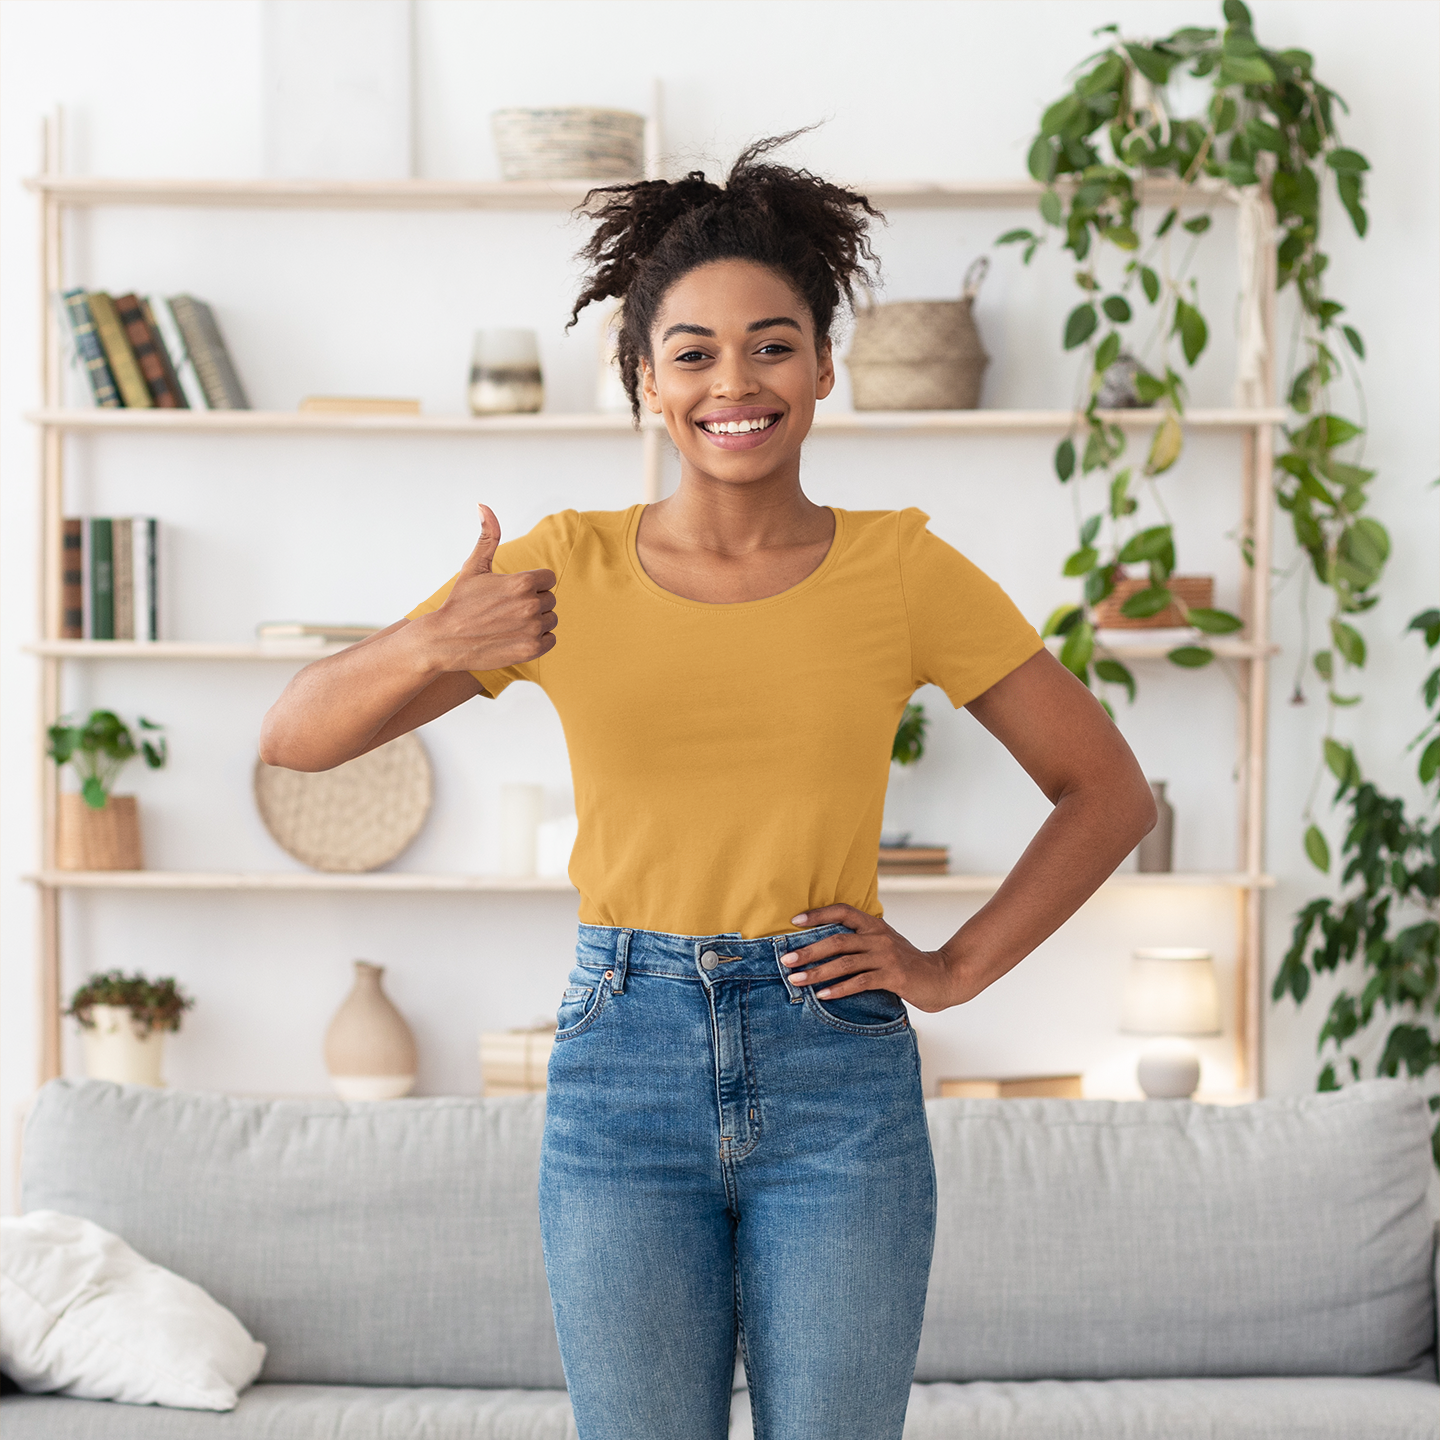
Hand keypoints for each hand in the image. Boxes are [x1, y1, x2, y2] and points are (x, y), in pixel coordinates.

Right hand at [416, 504, 557, 673]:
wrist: (445, 640)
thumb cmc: (460, 602)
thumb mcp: (474, 566)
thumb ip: (488, 536)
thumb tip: (483, 505)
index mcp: (522, 582)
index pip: (548, 578)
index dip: (533, 584)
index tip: (513, 591)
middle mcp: (530, 605)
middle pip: (549, 599)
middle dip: (533, 602)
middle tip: (507, 609)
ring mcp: (532, 629)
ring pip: (550, 620)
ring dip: (536, 621)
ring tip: (510, 623)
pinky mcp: (531, 649)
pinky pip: (550, 640)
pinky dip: (538, 640)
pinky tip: (516, 636)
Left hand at [782, 904, 965, 1013]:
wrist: (942, 977)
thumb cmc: (907, 964)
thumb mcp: (884, 945)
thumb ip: (861, 942)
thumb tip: (823, 946)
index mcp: (875, 925)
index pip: (843, 911)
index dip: (818, 914)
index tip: (794, 921)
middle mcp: (879, 937)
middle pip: (837, 940)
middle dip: (808, 950)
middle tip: (786, 960)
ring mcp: (886, 956)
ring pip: (844, 962)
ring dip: (817, 972)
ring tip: (796, 980)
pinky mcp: (893, 976)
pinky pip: (860, 982)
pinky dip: (838, 989)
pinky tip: (822, 996)